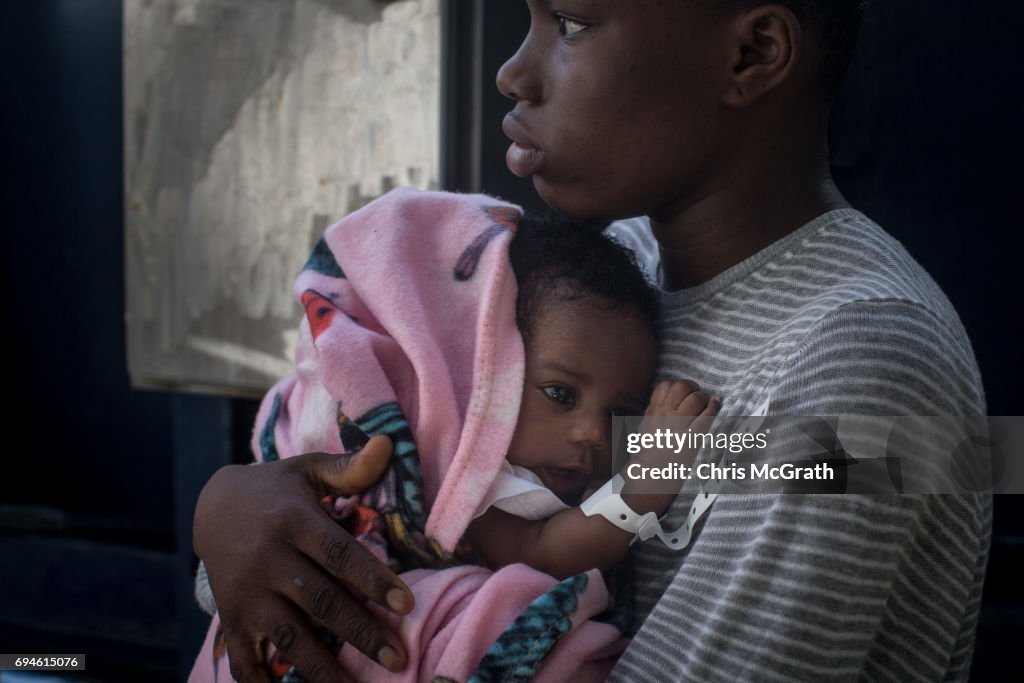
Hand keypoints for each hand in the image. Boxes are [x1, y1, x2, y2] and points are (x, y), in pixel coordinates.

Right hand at [193, 435, 414, 682]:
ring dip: (323, 668)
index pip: (337, 554)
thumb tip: (388, 444)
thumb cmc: (276, 490)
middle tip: (398, 659)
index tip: (405, 604)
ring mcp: (247, 592)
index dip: (371, 579)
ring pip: (288, 636)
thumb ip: (348, 468)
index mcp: (292, 520)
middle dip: (360, 633)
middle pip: (320, 601)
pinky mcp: (232, 616)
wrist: (211, 506)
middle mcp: (268, 559)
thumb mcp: (307, 472)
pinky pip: (245, 658)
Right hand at [637, 380, 720, 466]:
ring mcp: (679, 426)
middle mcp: (665, 415)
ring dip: (704, 398)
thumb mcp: (646, 425)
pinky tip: (716, 404)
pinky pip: (707, 415)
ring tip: (705, 404)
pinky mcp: (692, 437)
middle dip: (693, 388)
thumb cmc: (651, 449)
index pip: (666, 385)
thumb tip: (668, 394)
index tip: (685, 391)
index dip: (678, 384)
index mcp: (654, 411)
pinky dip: (714, 406)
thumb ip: (655, 409)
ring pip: (696, 398)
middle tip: (697, 395)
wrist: (653, 471)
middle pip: (682, 387)